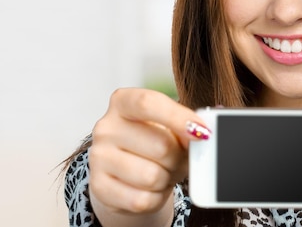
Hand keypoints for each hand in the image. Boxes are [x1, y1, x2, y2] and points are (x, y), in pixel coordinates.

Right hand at [88, 88, 207, 226]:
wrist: (129, 172)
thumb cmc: (155, 140)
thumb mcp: (170, 125)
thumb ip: (186, 125)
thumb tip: (203, 134)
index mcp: (123, 102)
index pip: (149, 103)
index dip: (179, 118)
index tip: (202, 131)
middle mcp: (106, 127)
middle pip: (160, 146)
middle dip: (179, 158)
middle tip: (179, 158)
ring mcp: (98, 158)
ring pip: (152, 176)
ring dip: (168, 178)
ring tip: (164, 171)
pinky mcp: (99, 188)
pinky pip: (142, 200)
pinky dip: (156, 198)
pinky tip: (151, 188)